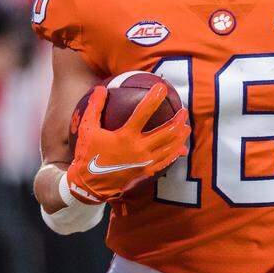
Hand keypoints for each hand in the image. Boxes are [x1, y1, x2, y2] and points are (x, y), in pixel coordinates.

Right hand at [66, 84, 189, 203]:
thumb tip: (100, 89)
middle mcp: (138, 149)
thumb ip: (95, 107)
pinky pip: (165, 162)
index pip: (144, 112)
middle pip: (166, 132)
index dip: (154, 98)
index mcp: (125, 136)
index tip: (161, 87)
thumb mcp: (86, 129)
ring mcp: (144, 162)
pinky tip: (181, 148)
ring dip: (180, 136)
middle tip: (184, 110)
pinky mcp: (145, 172)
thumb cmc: (87, 154)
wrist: (88, 185)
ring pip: (170, 147)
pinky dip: (175, 153)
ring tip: (186, 126)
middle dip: (178, 120)